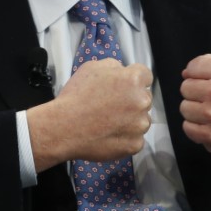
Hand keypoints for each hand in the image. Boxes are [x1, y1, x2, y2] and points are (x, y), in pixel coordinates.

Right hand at [27, 58, 152, 170]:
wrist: (64, 128)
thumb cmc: (76, 97)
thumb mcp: (92, 67)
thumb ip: (114, 66)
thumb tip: (122, 71)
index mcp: (133, 80)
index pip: (145, 75)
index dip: (133, 80)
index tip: (124, 87)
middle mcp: (142, 101)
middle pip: (144, 98)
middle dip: (132, 100)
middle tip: (111, 106)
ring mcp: (140, 125)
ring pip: (142, 119)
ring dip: (131, 120)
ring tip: (108, 122)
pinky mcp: (135, 144)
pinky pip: (136, 139)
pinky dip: (126, 138)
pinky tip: (109, 134)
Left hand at [179, 54, 210, 163]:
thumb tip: (186, 73)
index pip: (192, 67)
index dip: (197, 75)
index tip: (207, 82)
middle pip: (185, 88)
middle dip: (196, 93)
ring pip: (184, 107)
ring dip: (195, 111)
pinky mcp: (209, 136)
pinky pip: (187, 127)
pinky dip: (196, 128)